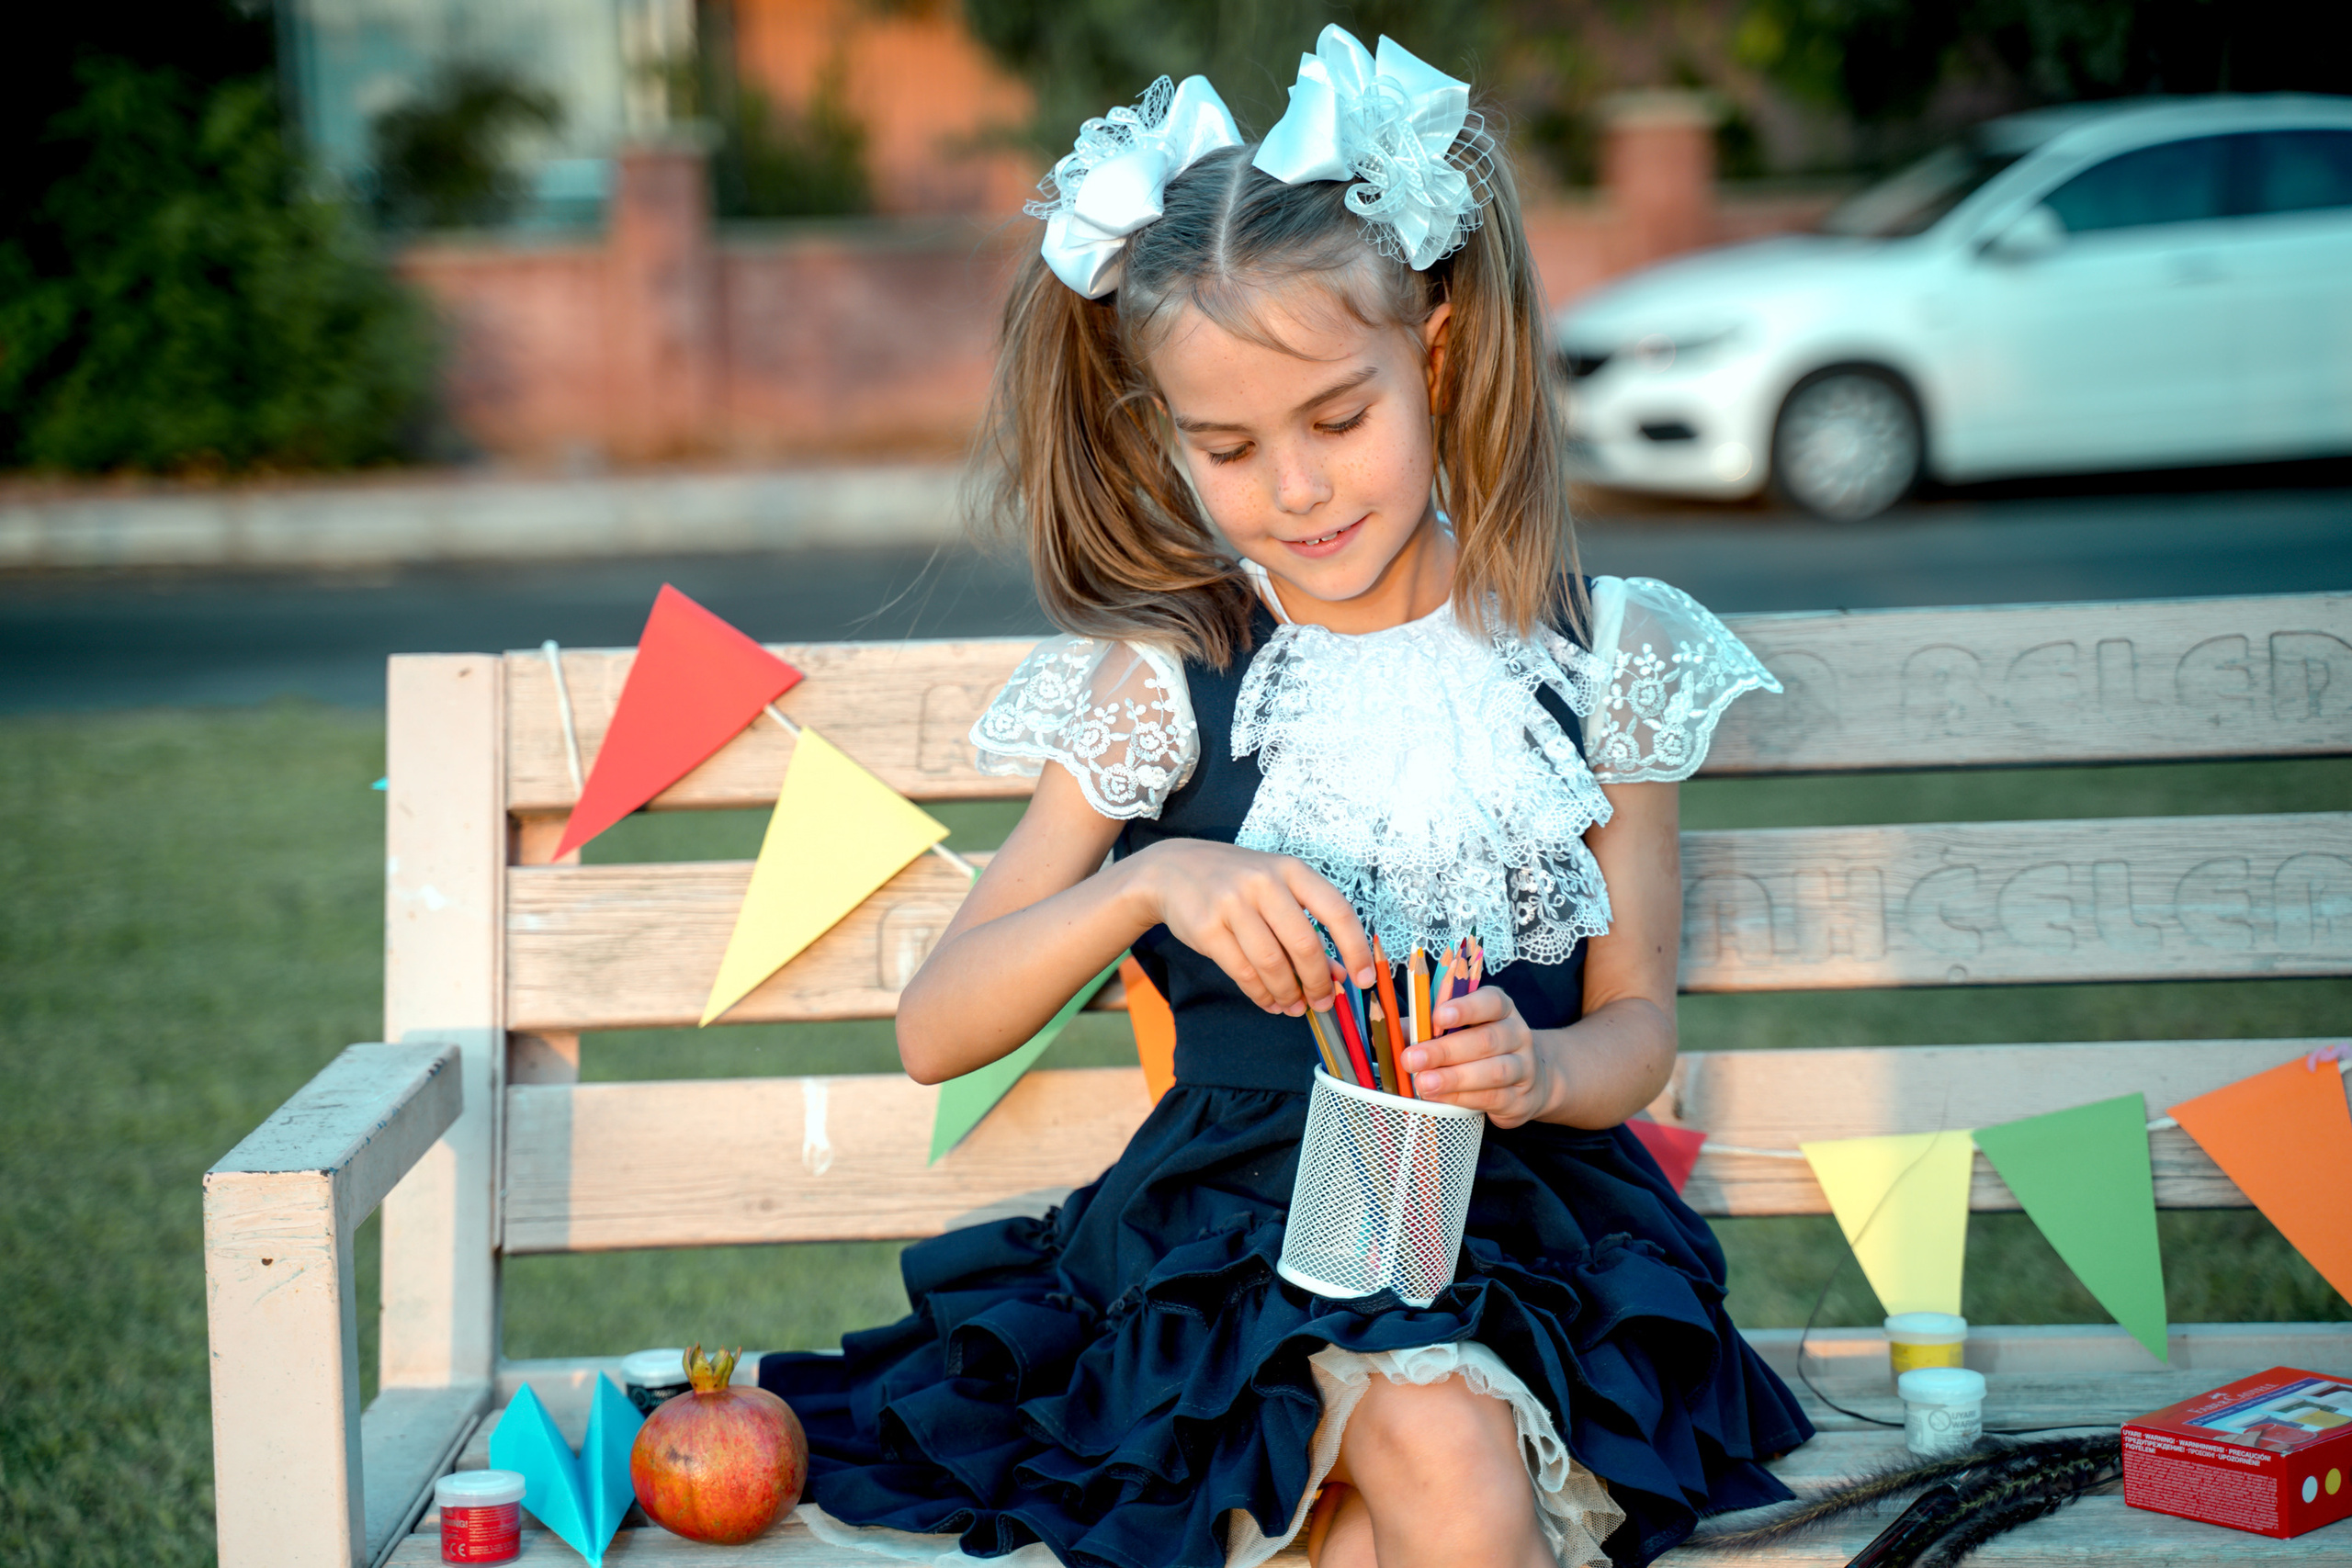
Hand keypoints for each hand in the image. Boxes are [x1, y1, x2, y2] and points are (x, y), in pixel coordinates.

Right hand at [1125, 841, 1375, 1015]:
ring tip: (1294, 1006)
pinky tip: (1270, 1001)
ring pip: (1272, 964)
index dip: (1355, 949)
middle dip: (1318, 982)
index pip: (1336, 911)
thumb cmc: (1237, 883)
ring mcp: (1232, 904)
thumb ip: (1307, 924)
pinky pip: (1243, 973)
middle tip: (1323, 1003)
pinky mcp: (1207, 928)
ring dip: (1289, 994)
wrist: (1173, 870)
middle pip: (1304, 945)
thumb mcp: (1276, 889)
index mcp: (1291, 870)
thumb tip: (1339, 974)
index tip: (1363, 979)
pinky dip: (1261, 995)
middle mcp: (1263, 883)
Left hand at [1402, 987, 1556, 1127]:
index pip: (1490, 1002)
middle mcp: (1517, 1034)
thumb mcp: (1459, 1030)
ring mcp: (1523, 1067)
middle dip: (1445, 1050)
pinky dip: (1463, 1097)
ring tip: (1423, 1083)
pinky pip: (1492, 1097)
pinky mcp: (1519, 1098)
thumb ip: (1425, 1028)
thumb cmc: (1480, 1049)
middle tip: (1412, 1059)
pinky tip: (1440, 1098)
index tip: (1438, 1016)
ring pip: (1492, 1071)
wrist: (1529, 1082)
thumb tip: (1387, 1033)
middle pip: (1485, 1040)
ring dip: (1454, 1078)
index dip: (1465, 1008)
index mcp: (1501, 1009)